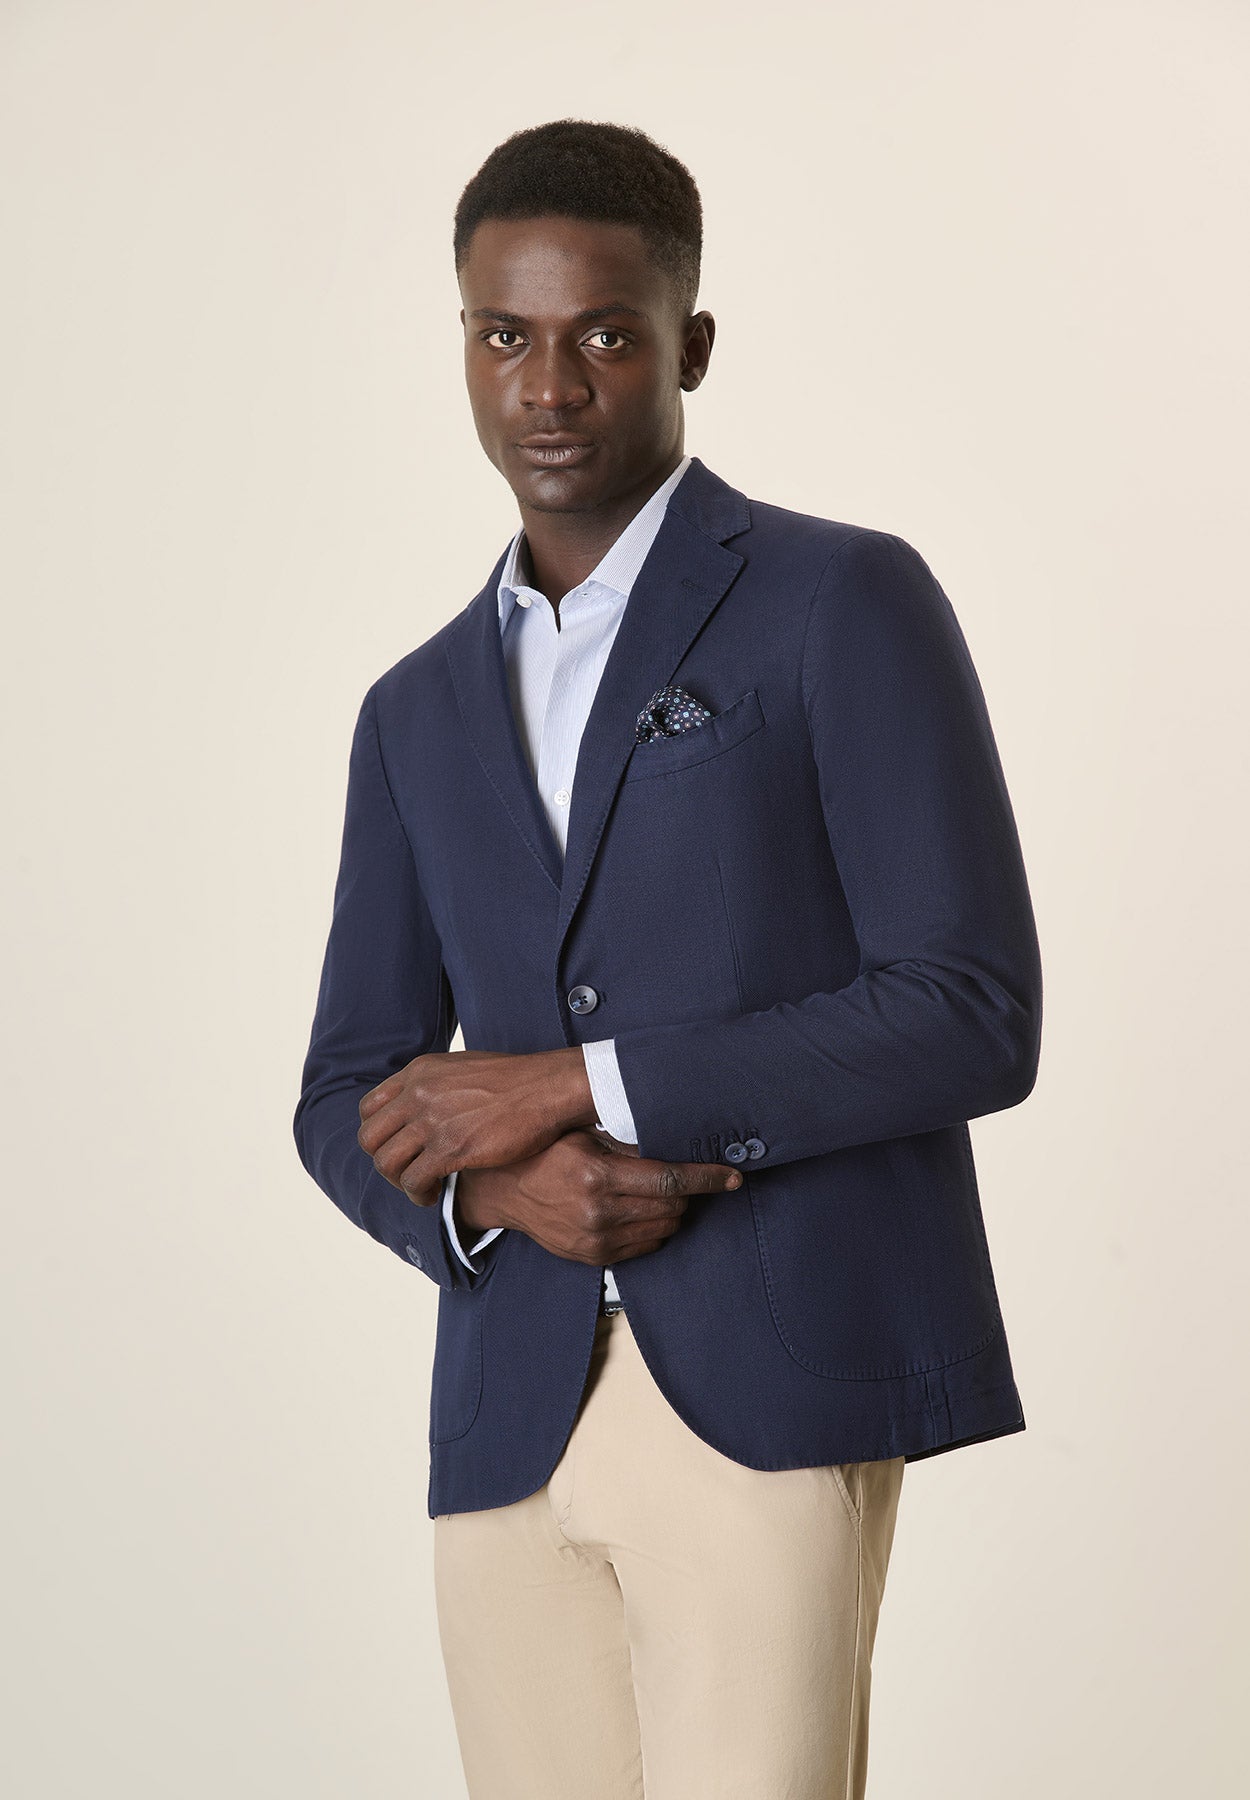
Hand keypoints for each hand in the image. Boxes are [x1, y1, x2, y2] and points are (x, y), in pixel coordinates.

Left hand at [357, 1047, 596, 1206]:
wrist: (548, 1088)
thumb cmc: (516, 1081)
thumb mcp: (462, 1068)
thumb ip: (435, 1084)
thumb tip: (424, 1103)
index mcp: (419, 1072)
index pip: (369, 1107)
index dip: (379, 1134)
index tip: (399, 1148)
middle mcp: (418, 1093)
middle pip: (370, 1137)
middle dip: (385, 1162)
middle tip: (407, 1174)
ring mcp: (432, 1120)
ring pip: (386, 1163)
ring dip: (400, 1183)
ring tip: (423, 1189)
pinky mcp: (450, 1148)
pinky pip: (414, 1180)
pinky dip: (418, 1195)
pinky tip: (435, 1196)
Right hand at [454, 1128, 742, 1265]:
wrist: (502, 1190)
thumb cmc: (544, 1152)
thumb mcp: (583, 1133)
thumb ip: (626, 1136)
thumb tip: (675, 1133)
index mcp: (598, 1176)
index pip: (670, 1179)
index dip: (707, 1178)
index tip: (733, 1176)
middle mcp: (599, 1213)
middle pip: (673, 1207)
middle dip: (690, 1192)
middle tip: (694, 1176)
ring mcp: (596, 1240)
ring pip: (663, 1228)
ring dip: (674, 1210)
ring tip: (666, 1191)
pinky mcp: (593, 1257)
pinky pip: (645, 1246)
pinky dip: (655, 1227)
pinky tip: (645, 1209)